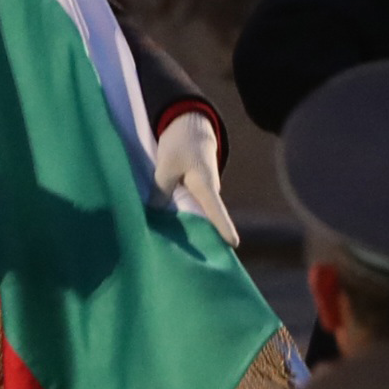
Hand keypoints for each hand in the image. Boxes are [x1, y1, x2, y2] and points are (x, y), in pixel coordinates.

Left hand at [156, 111, 237, 246]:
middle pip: (208, 221)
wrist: (190, 125)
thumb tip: (154, 213)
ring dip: (189, 230)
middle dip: (202, 239)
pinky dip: (182, 219)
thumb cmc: (181, 142)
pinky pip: (190, 210)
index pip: (216, 210)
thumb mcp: (166, 164)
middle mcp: (209, 193)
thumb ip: (161, 188)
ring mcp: (203, 194)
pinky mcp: (195, 193)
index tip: (234, 245)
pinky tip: (169, 232)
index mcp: (205, 186)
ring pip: (197, 216)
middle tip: (194, 263)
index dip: (224, 227)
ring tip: (178, 253)